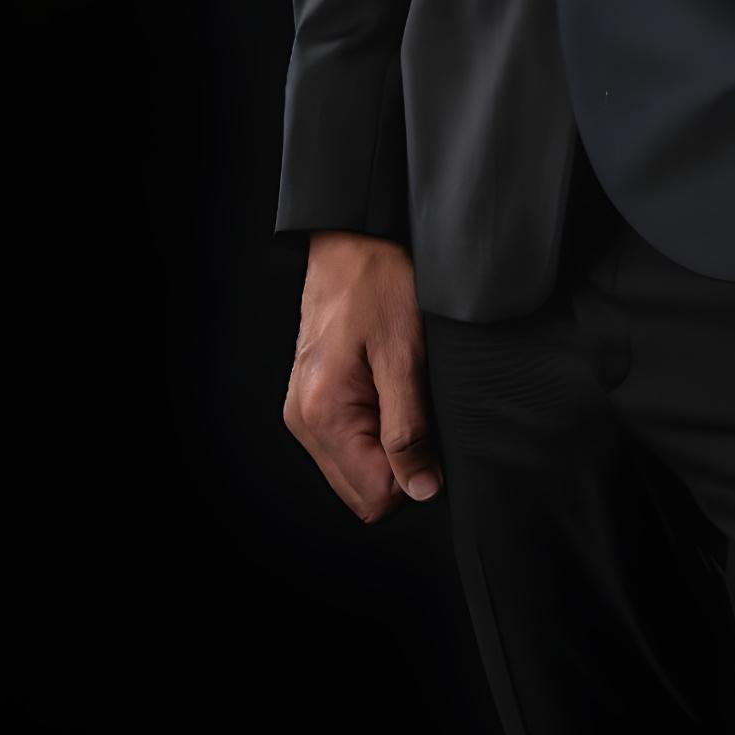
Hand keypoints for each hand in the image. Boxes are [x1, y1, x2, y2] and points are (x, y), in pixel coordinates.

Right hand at [283, 231, 443, 520]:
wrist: (353, 237)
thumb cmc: (378, 281)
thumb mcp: (406, 355)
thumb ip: (409, 429)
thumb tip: (421, 490)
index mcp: (323, 414)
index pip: (374, 496)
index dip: (414, 473)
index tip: (429, 429)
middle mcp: (304, 420)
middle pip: (362, 490)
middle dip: (400, 462)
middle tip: (417, 404)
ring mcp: (305, 410)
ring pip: (357, 468)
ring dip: (389, 442)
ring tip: (402, 388)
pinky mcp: (313, 398)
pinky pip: (350, 441)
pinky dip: (377, 425)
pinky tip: (389, 385)